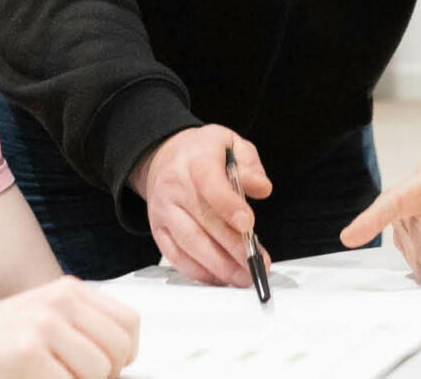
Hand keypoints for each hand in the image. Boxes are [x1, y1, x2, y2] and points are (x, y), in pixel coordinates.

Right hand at [0, 276, 138, 378]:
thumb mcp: (38, 322)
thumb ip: (78, 331)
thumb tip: (121, 362)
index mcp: (66, 291)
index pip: (128, 323)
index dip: (124, 355)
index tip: (110, 368)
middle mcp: (59, 301)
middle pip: (119, 350)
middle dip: (104, 376)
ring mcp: (42, 325)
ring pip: (97, 372)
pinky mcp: (26, 352)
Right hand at [127, 125, 271, 285]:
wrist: (162, 156)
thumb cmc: (202, 152)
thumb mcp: (231, 143)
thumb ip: (250, 164)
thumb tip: (262, 188)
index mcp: (196, 160)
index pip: (210, 185)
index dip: (229, 206)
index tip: (249, 225)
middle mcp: (175, 187)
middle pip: (205, 221)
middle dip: (234, 247)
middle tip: (257, 263)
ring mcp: (164, 210)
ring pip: (190, 243)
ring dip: (219, 265)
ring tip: (243, 277)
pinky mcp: (158, 230)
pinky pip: (176, 256)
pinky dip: (199, 271)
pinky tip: (220, 278)